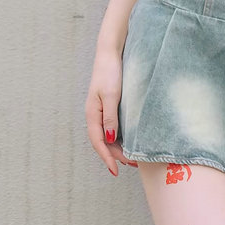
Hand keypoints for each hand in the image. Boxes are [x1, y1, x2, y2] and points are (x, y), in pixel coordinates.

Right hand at [85, 47, 138, 175]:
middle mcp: (94, 115)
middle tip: (131, 165)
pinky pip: (112, 127)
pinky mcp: (108, 106)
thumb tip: (109, 139)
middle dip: (115, 156)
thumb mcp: (111, 96)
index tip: (115, 170)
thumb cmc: (109, 72)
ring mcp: (101, 111)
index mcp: (92, 114)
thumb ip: (110, 118)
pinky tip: (129, 141)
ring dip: (118, 148)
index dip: (106, 158)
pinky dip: (120, 137)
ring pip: (107, 136)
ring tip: (132, 158)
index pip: (98, 142)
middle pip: (103, 142)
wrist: (110, 53)